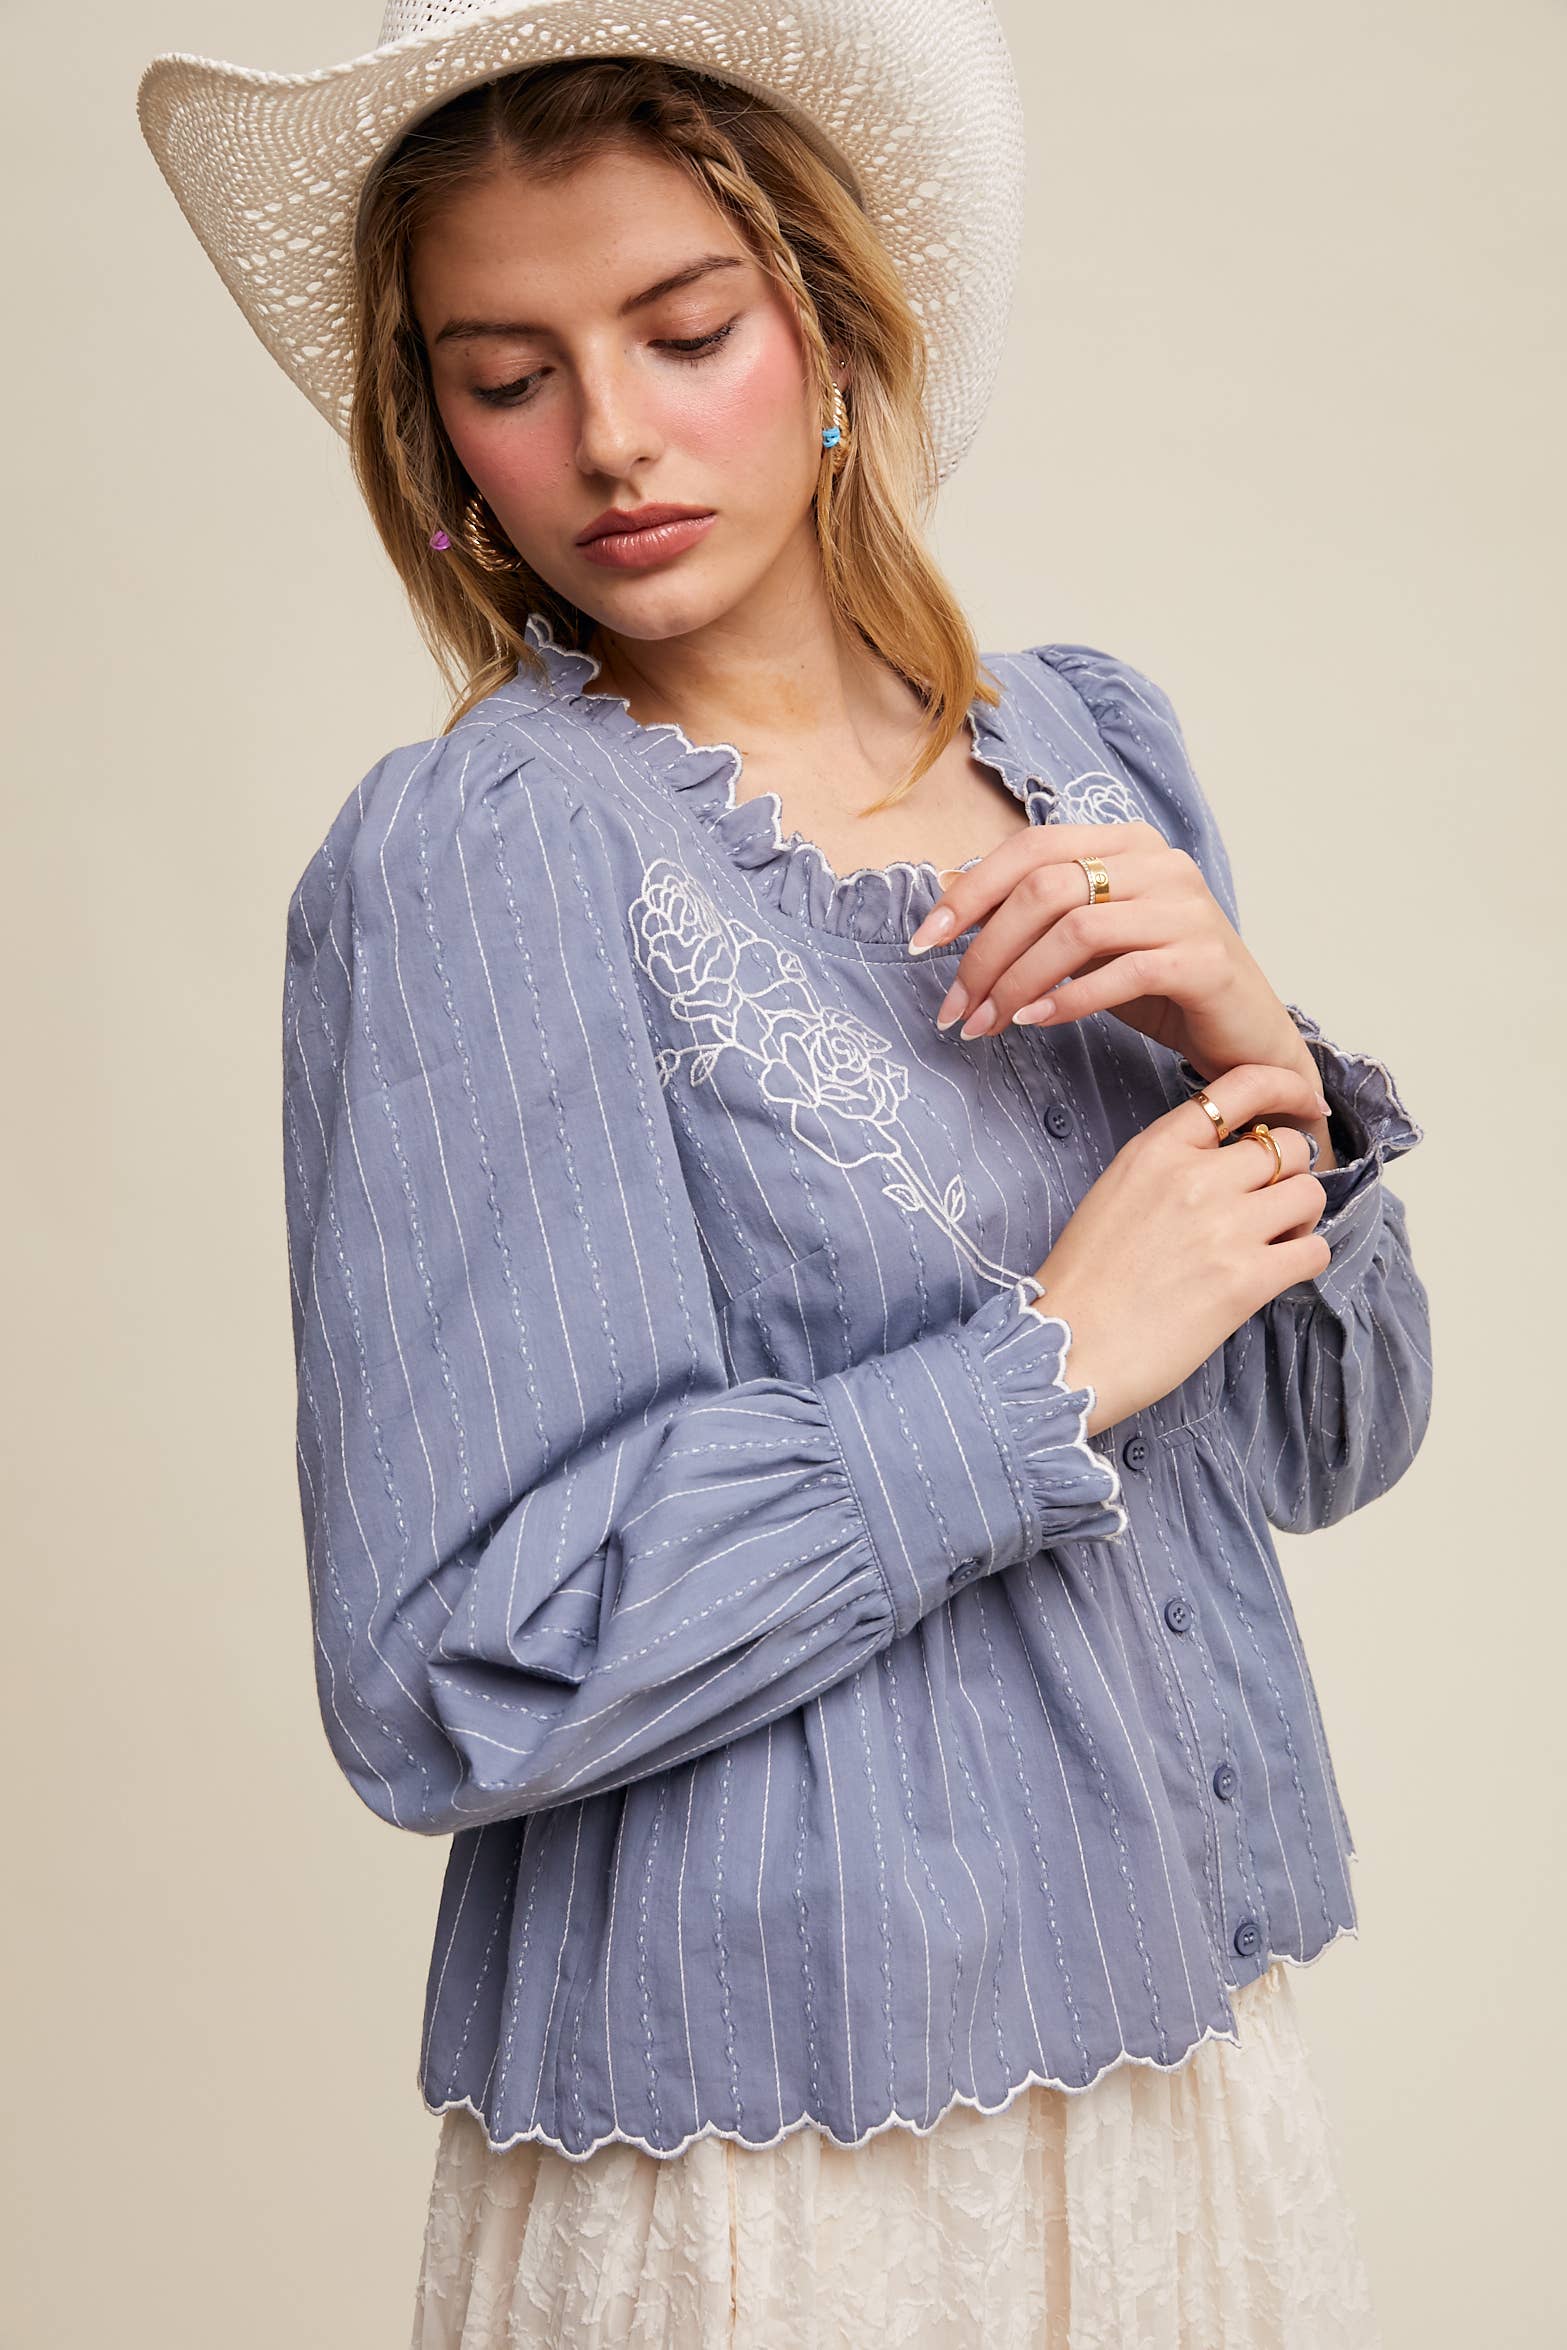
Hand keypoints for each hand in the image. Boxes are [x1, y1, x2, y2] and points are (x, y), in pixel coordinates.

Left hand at [908, 822, 1324, 1129]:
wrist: (1245, 1035)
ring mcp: (1187, 908)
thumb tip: (950, 893)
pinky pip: (1120, 973)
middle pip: (1045, 890)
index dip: (969, 893)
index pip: (1031, 848)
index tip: (924, 943)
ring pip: (1075, 931)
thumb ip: (1037, 912)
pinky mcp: (1204, 960)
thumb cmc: (1161, 985)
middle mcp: (1161, 864)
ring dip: (1016, 983)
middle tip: (954, 1007)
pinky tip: (1034, 1023)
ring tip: (984, 1025)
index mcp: (1127, 844)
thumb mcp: (1090, 940)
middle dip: (985, 952)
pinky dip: (1068, 999)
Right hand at [1030, 1064, 1331, 1436]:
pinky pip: (1314, 1250)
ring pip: (1309, 1194)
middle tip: (1272, 1201)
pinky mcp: (1246, 1280)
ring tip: (1277, 1239)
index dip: (1285, 1088)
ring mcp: (1224, 1227)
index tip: (1302, 1105)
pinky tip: (1279, 1271)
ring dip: (1302, 1216)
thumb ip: (1170, 1167)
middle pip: (1287, 1146)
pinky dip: (1306, 1258)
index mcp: (1158, 1149)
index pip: (1241, 1086)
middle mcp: (1195, 1178)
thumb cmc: (1083, 1280)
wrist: (1066, 1347)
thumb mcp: (1115, 1192)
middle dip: (1289, 1173)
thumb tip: (1226, 1164)